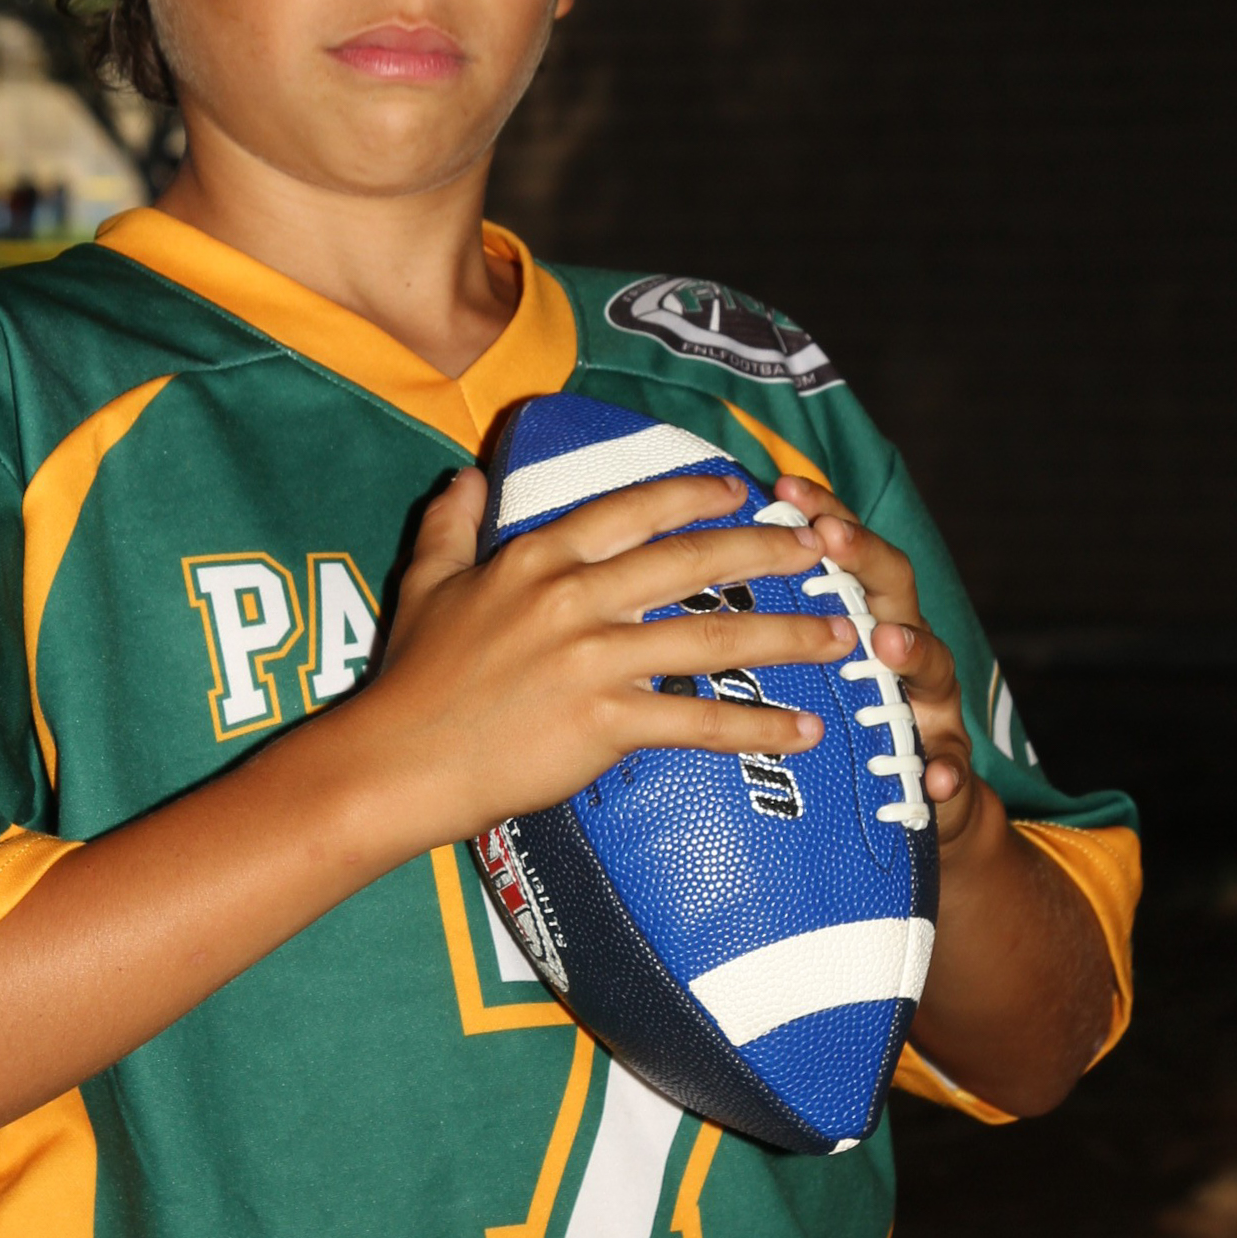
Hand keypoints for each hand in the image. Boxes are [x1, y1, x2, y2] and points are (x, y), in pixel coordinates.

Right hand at [355, 465, 857, 856]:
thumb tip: (465, 476)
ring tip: (838, 636)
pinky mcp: (604, 723)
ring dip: (785, 637)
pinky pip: (698, 723)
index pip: (632, 509)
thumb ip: (450, 524)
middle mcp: (574, 598)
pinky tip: (801, 731)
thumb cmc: (412, 677)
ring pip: (712, 639)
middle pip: (691, 562)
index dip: (694, 494)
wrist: (398, 761)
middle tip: (819, 550)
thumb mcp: (426, 583)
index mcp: (537, 557)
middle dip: (766, 552)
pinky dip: (756, 728)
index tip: (742, 490)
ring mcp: (593, 660)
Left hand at [770, 474, 978, 852]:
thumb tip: (690, 568)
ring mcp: (931, 699)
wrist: (906, 792)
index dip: (820, 513)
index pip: (844, 549)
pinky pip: (952, 763)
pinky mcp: (946, 760)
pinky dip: (948, 769)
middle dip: (865, 557)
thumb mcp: (799, 664)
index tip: (783, 488)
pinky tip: (938, 780)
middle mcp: (902, 642)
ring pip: (934, 664)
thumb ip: (762, 622)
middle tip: (832, 539)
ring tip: (889, 644)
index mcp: (863, 612)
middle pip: (893, 585)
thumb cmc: (838, 717)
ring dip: (913, 650)